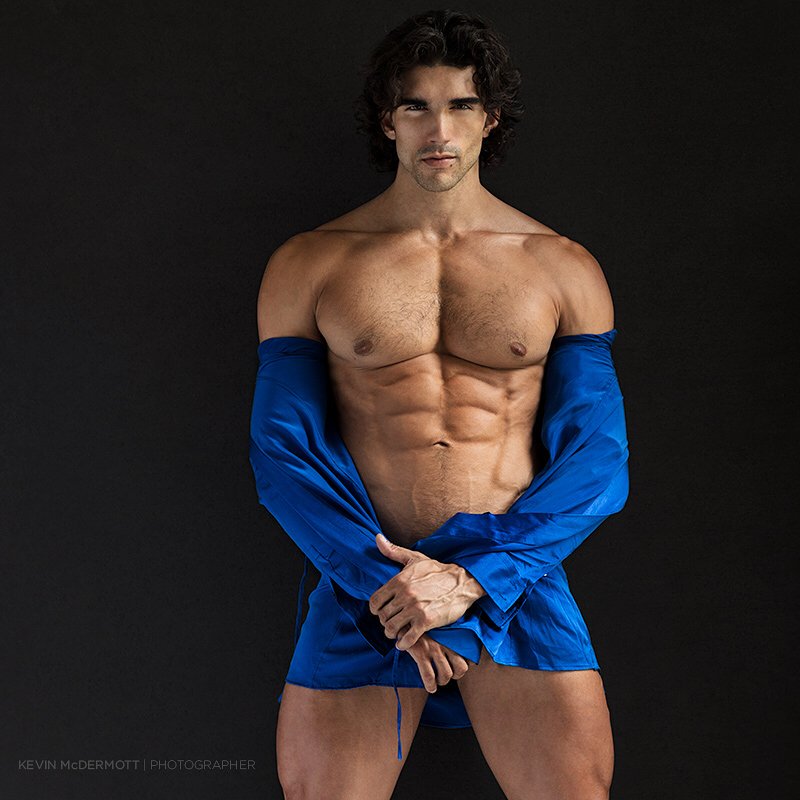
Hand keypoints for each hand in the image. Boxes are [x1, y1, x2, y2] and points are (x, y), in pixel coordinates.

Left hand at [369, 533, 485, 650]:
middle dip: (385, 622)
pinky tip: (404, 643)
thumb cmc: (437, 571)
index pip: (375, 602)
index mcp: (399, 580)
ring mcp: (415, 608)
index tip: (381, 611)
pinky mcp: (427, 621)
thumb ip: (393, 551)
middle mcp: (405, 595)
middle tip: (391, 622)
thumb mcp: (414, 558)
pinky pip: (408, 638)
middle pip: (383, 617)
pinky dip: (403, 644)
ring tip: (397, 632)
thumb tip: (377, 538)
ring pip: (392, 628)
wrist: (462, 581)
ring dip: (392, 633)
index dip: (376, 609)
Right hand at [405, 632, 470, 692]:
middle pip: (460, 667)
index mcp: (451, 637)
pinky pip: (429, 676)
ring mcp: (433, 648)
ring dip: (442, 681)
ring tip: (437, 680)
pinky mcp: (421, 653)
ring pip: (446, 674)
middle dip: (455, 675)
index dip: (466, 665)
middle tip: (447, 675)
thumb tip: (454, 652)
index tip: (459, 667)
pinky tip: (430, 687)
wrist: (404, 620)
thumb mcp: (438, 629)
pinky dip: (430, 685)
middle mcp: (445, 643)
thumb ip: (446, 638)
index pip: (468, 654)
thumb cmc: (422, 627)